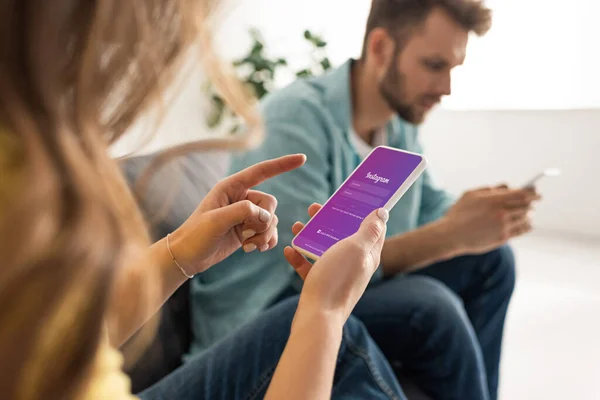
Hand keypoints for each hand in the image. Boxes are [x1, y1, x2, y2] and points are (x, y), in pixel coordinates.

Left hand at [169, 154, 305, 274]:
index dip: (283, 165)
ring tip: (249, 245)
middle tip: (248, 234)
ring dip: (264, 234)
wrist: (186, 257)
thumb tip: (266, 216)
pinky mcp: (247, 230)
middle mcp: (241, 198)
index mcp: (231, 187)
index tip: (303, 158)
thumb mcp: (217, 220)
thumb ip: (244, 212)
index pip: (262, 171)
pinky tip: (254, 249)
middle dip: (265, 221)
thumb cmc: (196, 235)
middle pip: (270, 203)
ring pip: (271, 220)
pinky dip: (266, 241)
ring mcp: (245, 215)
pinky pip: (269, 232)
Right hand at [284, 203, 387, 320]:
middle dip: (330, 220)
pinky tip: (289, 250)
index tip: (355, 197)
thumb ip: (369, 231)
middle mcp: (354, 265)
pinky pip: (309, 267)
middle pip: (344, 236)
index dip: (366, 212)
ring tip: (297, 225)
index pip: (373, 229)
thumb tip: (383, 214)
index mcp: (368, 255)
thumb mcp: (356, 249)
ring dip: (310, 236)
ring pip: (324, 249)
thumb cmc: (338, 280)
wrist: (317, 317)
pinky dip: (299, 257)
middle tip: (315, 207)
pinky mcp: (320, 285)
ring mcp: (337, 276)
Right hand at [443, 185, 539, 254]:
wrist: (451, 236)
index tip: (537, 191)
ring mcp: (503, 227)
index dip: (532, 192)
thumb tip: (507, 187)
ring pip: (525, 219)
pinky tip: (526, 224)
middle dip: (532, 203)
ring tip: (527, 214)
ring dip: (527, 215)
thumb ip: (489, 189)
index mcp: (494, 200)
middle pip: (526, 206)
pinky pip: (521, 231)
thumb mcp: (470, 194)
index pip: (522, 194)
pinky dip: (526, 226)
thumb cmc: (458, 213)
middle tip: (534, 201)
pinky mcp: (502, 238)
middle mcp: (501, 213)